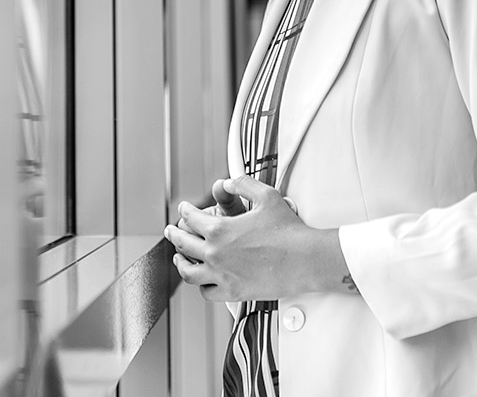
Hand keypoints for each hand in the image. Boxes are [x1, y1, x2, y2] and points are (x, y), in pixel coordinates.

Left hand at [164, 176, 347, 302]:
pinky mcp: (233, 292)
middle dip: (174, 234)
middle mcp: (215, 254)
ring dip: (181, 262)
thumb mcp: (266, 196)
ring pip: (188, 272)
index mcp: (219, 230)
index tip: (184, 209)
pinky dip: (201, 285)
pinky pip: (207, 292)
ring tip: (179, 257)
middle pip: (183, 244)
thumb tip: (229, 183)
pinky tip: (202, 279)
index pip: (190, 218)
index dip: (184, 211)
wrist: (305, 260)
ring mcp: (222, 275)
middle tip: (171, 230)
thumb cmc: (288, 231)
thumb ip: (243, 184)